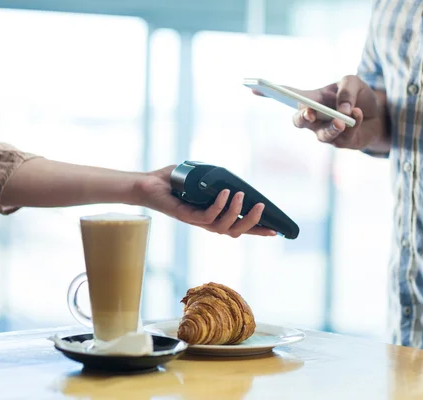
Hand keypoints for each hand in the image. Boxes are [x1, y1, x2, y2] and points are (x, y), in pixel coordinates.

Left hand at [133, 166, 276, 237]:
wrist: (147, 184)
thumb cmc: (172, 180)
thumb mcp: (201, 177)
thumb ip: (216, 177)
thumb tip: (232, 175)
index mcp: (212, 215)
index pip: (238, 227)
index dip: (256, 230)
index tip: (275, 230)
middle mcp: (205, 222)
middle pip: (235, 232)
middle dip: (252, 224)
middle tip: (260, 208)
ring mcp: (195, 220)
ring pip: (222, 227)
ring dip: (236, 212)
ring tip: (242, 196)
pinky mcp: (185, 215)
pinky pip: (206, 216)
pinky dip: (219, 205)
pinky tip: (225, 193)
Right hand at [253, 76, 387, 151]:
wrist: (379, 114)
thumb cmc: (359, 96)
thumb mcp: (353, 82)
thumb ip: (346, 90)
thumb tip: (343, 110)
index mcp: (312, 100)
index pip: (288, 96)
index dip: (270, 93)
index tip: (254, 86)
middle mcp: (315, 119)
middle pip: (299, 122)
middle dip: (302, 117)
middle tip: (309, 112)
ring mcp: (327, 133)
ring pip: (322, 135)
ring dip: (331, 127)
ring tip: (341, 120)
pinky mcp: (343, 143)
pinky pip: (345, 136)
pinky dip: (354, 123)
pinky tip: (358, 114)